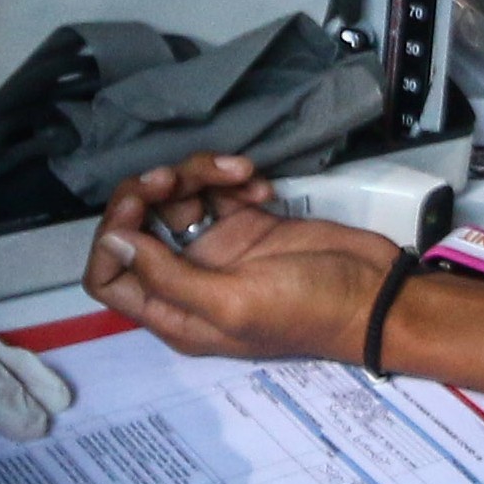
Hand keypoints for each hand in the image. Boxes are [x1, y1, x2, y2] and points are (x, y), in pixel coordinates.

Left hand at [84, 155, 402, 362]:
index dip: (111, 240)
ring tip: (236, 171)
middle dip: (150, 193)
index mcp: (174, 312)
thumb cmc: (306, 310)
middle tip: (178, 177)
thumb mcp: (231, 302)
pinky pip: (218, 189)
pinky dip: (232, 178)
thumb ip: (166, 276)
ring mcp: (217, 248)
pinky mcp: (247, 222)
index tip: (139, 210)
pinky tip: (260, 186)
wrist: (375, 295)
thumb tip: (114, 242)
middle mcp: (187, 279)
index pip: (108, 277)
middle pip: (137, 226)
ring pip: (177, 198)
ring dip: (197, 175)